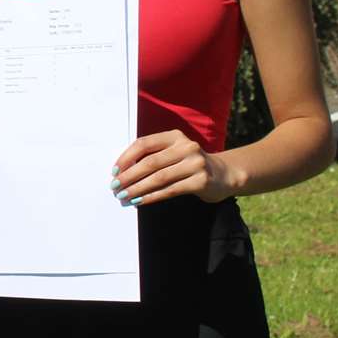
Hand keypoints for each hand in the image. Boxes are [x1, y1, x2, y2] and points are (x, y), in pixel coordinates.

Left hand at [111, 130, 235, 206]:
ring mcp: (195, 163)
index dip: (126, 158)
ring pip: (158, 178)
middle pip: (149, 162)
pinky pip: (170, 190)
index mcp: (174, 136)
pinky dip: (151, 197)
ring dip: (137, 189)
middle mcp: (186, 146)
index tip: (114, 171)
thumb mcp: (173, 152)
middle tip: (115, 187)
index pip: (144, 144)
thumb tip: (121, 171)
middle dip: (128, 176)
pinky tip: (139, 202)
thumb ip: (152, 156)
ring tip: (123, 196)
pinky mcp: (201, 181)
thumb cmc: (189, 164)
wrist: (224, 175)